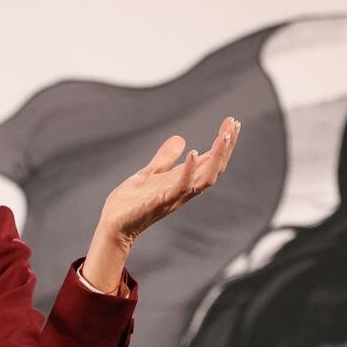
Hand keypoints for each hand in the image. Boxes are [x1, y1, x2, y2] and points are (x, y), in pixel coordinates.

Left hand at [81, 117, 241, 292]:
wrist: (112, 225)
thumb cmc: (130, 203)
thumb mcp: (149, 173)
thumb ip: (164, 159)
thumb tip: (180, 139)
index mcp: (182, 181)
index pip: (210, 161)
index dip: (223, 144)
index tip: (232, 122)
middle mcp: (183, 190)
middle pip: (214, 169)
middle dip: (226, 148)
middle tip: (233, 125)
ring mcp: (173, 197)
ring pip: (205, 179)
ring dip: (216, 158)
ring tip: (222, 136)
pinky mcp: (158, 202)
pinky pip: (180, 188)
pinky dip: (189, 171)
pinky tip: (193, 153)